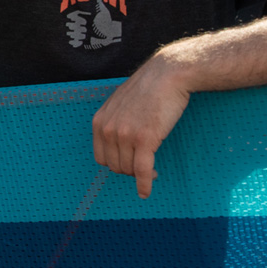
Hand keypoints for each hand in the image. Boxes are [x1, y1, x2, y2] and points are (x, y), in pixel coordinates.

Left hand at [91, 54, 191, 198]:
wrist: (167, 75)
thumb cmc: (148, 89)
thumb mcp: (120, 104)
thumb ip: (114, 123)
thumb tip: (117, 143)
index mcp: (99, 122)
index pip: (101, 157)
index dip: (116, 164)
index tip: (128, 165)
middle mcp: (108, 130)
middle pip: (115, 166)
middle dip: (129, 170)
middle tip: (144, 168)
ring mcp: (125, 135)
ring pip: (129, 169)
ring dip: (140, 175)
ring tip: (151, 172)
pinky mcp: (145, 139)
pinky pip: (141, 171)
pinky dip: (144, 185)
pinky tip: (146, 192)